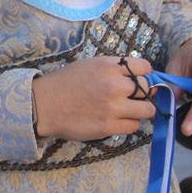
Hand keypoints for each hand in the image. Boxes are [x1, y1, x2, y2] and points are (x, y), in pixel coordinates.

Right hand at [30, 55, 156, 141]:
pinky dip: (129, 123)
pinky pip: (134, 126)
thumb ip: (112, 69)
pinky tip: (117, 120)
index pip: (144, 67)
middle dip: (142, 92)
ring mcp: (113, 107)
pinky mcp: (110, 127)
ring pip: (147, 109)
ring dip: (140, 110)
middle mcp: (114, 85)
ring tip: (128, 110)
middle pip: (148, 88)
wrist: (43, 105)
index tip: (136, 79)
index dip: (142, 73)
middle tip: (130, 96)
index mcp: (107, 66)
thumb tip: (137, 77)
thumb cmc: (64, 83)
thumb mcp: (88, 65)